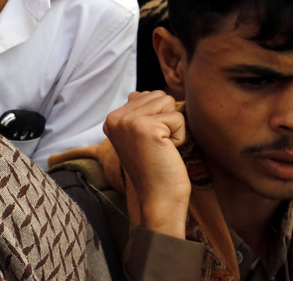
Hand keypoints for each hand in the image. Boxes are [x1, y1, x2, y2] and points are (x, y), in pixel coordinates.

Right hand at [103, 91, 191, 237]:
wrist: (158, 199)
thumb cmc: (155, 168)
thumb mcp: (138, 136)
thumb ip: (138, 112)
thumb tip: (147, 93)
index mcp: (111, 119)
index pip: (145, 95)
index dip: (157, 117)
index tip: (149, 143)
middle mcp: (116, 117)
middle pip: (158, 95)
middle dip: (166, 119)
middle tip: (157, 146)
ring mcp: (130, 122)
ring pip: (168, 102)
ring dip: (173, 126)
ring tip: (162, 147)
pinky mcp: (148, 128)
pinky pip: (179, 118)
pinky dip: (180, 136)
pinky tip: (168, 152)